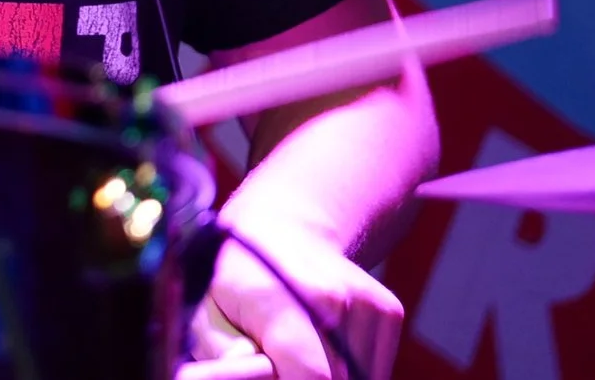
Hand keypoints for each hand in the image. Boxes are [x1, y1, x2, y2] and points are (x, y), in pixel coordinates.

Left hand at [187, 219, 402, 379]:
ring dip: (327, 376)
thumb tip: (251, 370)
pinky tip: (323, 343)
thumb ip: (224, 352)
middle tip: (278, 361)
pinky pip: (373, 368)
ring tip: (297, 350)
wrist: (281, 228)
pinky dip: (349, 368)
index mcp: (279, 298)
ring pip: (357, 377)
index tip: (274, 375)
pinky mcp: (388, 310)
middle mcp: (331, 297)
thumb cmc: (234, 275)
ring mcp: (366, 303)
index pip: (312, 377)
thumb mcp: (206, 309)